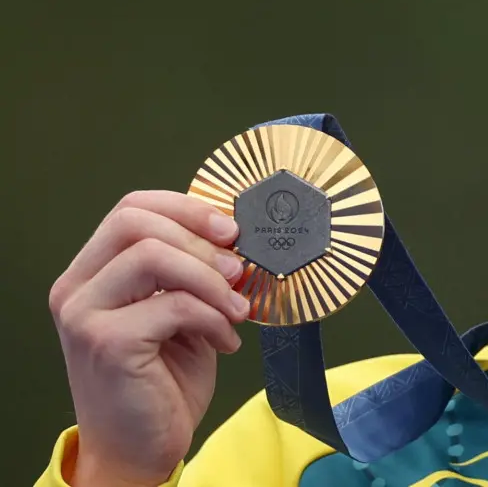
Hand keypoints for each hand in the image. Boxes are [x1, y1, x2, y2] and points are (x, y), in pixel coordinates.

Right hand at [49, 191, 249, 486]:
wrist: (142, 449)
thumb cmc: (163, 379)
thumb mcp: (181, 311)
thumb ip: (192, 271)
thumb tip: (236, 236)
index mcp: (92, 273)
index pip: (131, 208)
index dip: (186, 208)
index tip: (230, 228)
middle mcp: (77, 289)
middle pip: (135, 221)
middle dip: (200, 238)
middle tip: (239, 267)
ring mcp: (84, 315)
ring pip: (153, 256)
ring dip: (211, 279)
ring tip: (238, 309)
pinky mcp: (106, 343)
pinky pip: (172, 304)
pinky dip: (212, 317)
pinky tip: (226, 341)